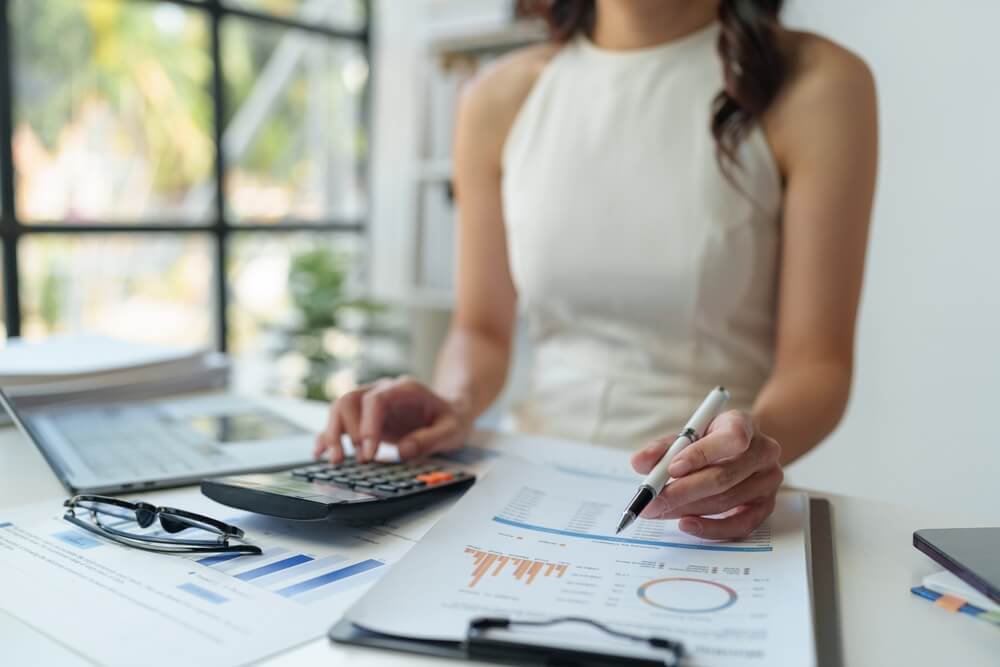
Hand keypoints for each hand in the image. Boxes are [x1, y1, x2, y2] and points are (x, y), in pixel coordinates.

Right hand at [313, 376, 470, 462]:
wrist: (450, 411)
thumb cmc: (451, 419)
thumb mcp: (452, 430)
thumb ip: (430, 439)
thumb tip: (402, 451)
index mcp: (403, 390)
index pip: (374, 401)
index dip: (367, 426)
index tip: (368, 454)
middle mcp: (382, 391)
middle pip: (349, 400)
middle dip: (345, 431)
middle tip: (354, 460)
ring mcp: (370, 403)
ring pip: (339, 409)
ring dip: (332, 434)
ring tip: (337, 461)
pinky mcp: (364, 418)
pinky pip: (339, 421)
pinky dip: (328, 436)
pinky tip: (320, 453)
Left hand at [630, 411, 782, 539]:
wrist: (744, 450)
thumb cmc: (710, 440)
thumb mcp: (687, 435)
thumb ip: (663, 448)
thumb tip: (639, 463)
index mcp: (744, 424)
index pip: (731, 438)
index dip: (701, 455)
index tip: (671, 469)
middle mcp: (763, 452)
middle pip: (723, 476)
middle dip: (682, 491)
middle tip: (651, 502)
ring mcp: (768, 481)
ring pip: (726, 501)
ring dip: (688, 509)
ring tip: (658, 511)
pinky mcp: (766, 506)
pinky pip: (740, 525)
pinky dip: (711, 528)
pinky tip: (686, 524)